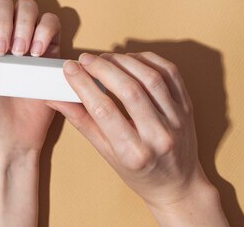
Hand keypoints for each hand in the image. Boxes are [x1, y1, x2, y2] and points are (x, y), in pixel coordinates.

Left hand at [0, 0, 60, 153]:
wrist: (10, 139)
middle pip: (1, 1)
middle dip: (2, 22)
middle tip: (1, 54)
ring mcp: (25, 40)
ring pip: (27, 6)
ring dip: (23, 25)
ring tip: (19, 53)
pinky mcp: (47, 50)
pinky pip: (51, 23)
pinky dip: (45, 31)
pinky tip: (36, 53)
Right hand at [47, 52, 227, 226]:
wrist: (178, 185)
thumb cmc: (140, 173)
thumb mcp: (106, 154)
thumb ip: (82, 122)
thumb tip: (55, 98)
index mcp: (134, 153)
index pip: (104, 110)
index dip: (83, 85)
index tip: (70, 69)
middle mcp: (158, 136)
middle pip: (128, 90)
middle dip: (102, 68)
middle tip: (86, 59)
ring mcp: (177, 120)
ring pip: (150, 77)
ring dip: (124, 61)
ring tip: (106, 58)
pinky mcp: (187, 106)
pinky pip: (170, 73)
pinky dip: (149, 60)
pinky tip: (131, 60)